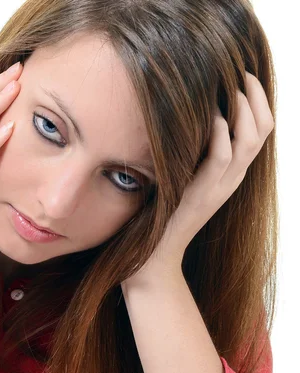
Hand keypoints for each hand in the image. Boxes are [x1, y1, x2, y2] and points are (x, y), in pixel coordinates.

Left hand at [129, 71, 274, 280]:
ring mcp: (220, 187)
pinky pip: (221, 158)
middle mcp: (232, 179)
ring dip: (244, 110)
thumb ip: (189, 152)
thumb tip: (181, 118)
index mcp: (230, 173)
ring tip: (234, 85)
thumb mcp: (181, 175)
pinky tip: (213, 115)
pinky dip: (221, 133)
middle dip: (257, 98)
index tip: (245, 76)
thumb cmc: (160, 212)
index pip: (259, 132)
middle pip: (263, 132)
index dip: (258, 103)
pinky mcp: (202, 194)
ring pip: (250, 142)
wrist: (154, 254)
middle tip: (243, 72)